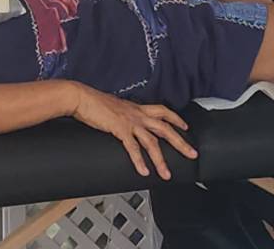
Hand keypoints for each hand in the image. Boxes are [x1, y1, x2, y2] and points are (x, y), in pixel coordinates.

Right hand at [68, 84, 196, 180]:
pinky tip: (144, 171)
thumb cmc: (94, 102)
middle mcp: (137, 114)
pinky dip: (139, 161)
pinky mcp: (119, 129)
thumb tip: (126, 121)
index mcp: (137, 108)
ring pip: (152, 142)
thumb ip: (124, 115)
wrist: (81, 98)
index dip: (176, 119)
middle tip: (192, 154)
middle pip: (165, 128)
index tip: (185, 126)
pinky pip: (133, 148)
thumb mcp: (115, 107)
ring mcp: (130, 121)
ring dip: (160, 160)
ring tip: (166, 174)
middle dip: (180, 142)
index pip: (162, 111)